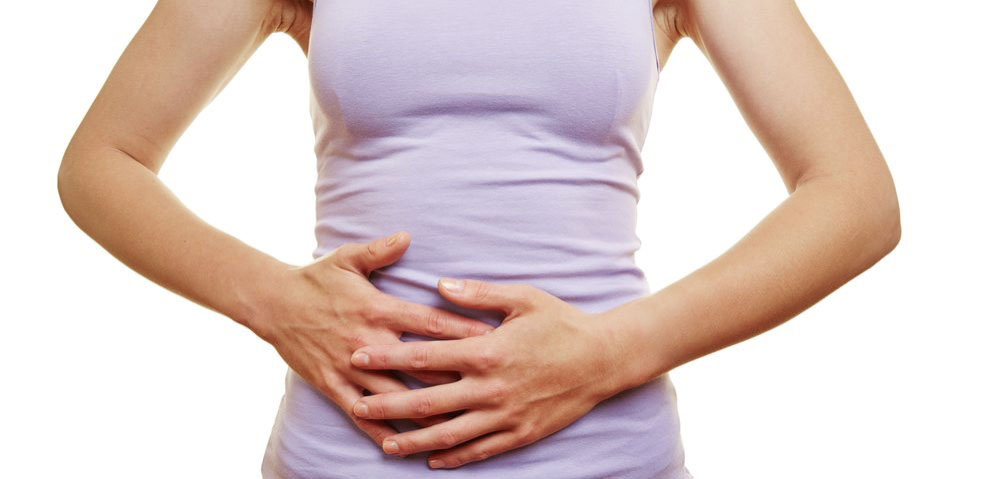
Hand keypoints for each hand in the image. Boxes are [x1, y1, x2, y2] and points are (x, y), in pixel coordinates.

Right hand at [249, 232, 494, 448]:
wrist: (271, 304)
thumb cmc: (317, 279)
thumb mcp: (348, 258)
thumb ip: (381, 250)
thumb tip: (408, 235)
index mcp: (378, 309)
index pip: (432, 324)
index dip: (466, 334)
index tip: (496, 342)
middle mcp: (368, 342)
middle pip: (422, 365)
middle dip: (458, 378)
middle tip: (492, 391)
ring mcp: (350, 368)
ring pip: (397, 397)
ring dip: (428, 413)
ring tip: (460, 427)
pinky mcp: (333, 386)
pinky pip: (362, 416)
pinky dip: (385, 433)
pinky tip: (406, 447)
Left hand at [347, 278, 625, 468]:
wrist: (604, 359)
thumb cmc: (562, 323)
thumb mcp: (523, 298)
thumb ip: (479, 293)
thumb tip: (439, 286)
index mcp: (486, 351)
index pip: (424, 357)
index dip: (387, 356)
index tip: (357, 354)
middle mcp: (491, 388)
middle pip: (427, 401)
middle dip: (387, 404)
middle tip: (356, 403)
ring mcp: (505, 415)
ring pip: (449, 434)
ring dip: (413, 441)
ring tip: (384, 445)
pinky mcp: (520, 434)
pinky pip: (480, 451)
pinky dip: (454, 457)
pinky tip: (432, 461)